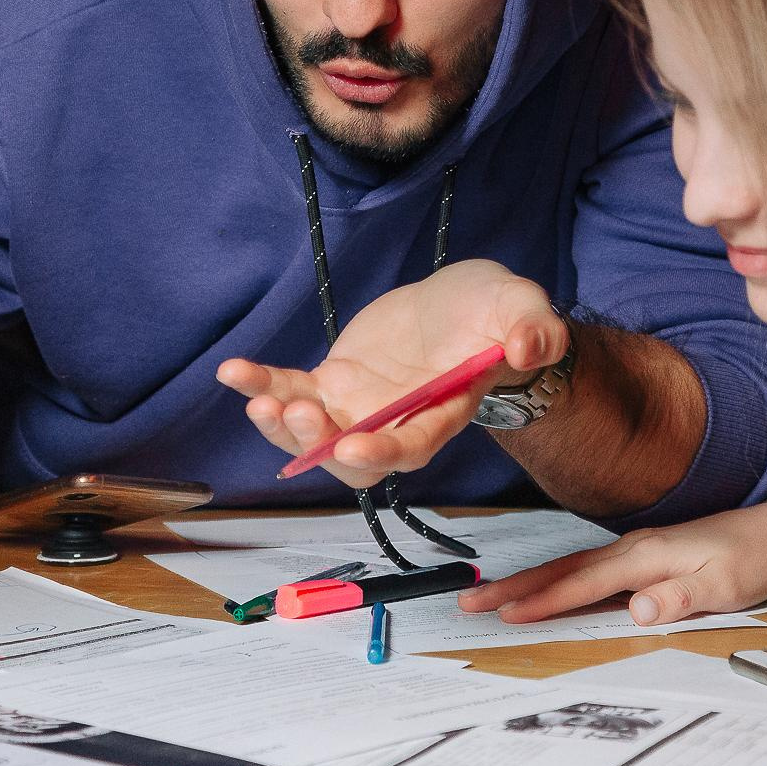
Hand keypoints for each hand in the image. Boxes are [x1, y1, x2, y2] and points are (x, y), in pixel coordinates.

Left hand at [217, 259, 564, 488]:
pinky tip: (232, 371)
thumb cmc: (495, 314)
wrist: (461, 307)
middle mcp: (395, 424)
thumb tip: (531, 345)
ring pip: (312, 435)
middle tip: (293, 413)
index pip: (409, 448)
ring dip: (280, 423)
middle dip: (317, 444)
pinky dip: (259, 384)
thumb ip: (534, 330)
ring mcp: (359, 409)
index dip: (379, 453)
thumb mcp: (522, 308)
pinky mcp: (332, 384)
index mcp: (441, 414)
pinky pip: (289, 391)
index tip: (350, 447)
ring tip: (257, 395)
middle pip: (350, 458)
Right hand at [457, 497, 766, 625]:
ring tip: (489, 595)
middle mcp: (632, 548)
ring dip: (528, 581)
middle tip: (470, 601)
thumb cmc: (755, 559)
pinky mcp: (643, 556)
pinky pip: (587, 568)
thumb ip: (682, 595)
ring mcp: (635, 550)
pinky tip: (541, 589)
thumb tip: (637, 608)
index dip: (544, 600)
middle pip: (562, 568)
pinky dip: (555, 578)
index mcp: (646, 555)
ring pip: (569, 566)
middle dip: (514, 586)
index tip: (506, 613)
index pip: (584, 581)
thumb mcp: (728, 584)